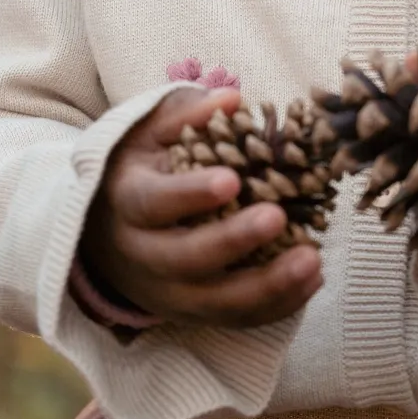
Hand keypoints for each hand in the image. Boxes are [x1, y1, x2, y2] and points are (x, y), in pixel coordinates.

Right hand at [80, 87, 322, 328]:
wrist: (104, 231)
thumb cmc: (142, 169)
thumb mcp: (149, 133)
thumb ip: (188, 115)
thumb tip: (231, 99)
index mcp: (127, 202)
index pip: (152, 204)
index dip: (189, 195)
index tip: (231, 179)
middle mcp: (142, 255)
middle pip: (184, 260)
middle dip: (233, 242)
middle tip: (278, 217)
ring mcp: (166, 292)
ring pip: (214, 302)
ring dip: (267, 286)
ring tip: (313, 260)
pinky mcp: (193, 313)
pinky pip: (236, 319)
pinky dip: (277, 305)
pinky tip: (313, 278)